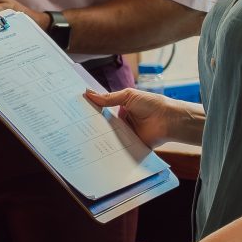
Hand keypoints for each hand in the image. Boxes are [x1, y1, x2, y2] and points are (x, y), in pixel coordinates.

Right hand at [84, 86, 199, 149]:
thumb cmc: (152, 104)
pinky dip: (109, 148)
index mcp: (120, 109)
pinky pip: (117, 147)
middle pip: (102, 124)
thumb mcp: (128, 96)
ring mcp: (125, 135)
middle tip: (73, 126)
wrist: (168, 120)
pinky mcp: (130, 146)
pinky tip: (95, 148)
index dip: (90, 110)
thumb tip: (88, 93)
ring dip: (98, 137)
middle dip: (90, 125)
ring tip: (79, 138)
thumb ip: (108, 98)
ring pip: (107, 137)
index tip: (74, 111)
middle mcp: (121, 123)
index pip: (102, 110)